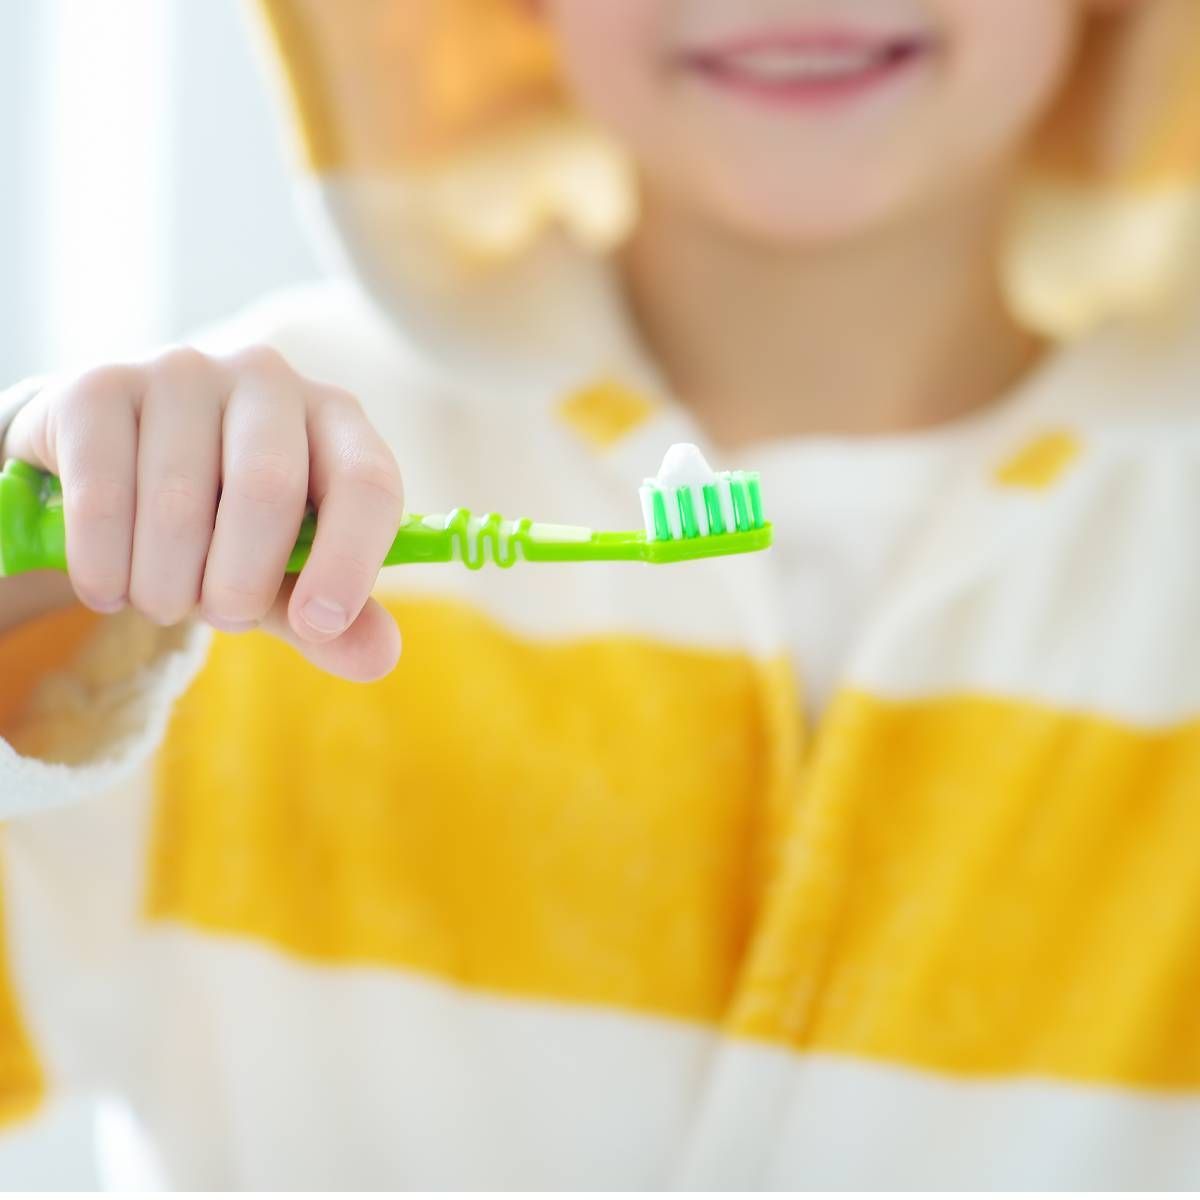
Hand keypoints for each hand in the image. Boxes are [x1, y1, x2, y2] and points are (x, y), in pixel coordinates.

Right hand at [1, 346, 403, 680]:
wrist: (113, 472)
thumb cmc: (224, 529)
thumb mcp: (287, 579)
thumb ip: (335, 620)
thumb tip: (380, 657)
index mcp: (335, 419)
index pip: (368, 481)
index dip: (349, 559)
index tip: (319, 624)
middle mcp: (266, 378)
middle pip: (268, 488)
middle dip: (241, 582)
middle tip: (223, 617)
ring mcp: (180, 371)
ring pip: (177, 502)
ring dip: (166, 585)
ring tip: (161, 601)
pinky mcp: (96, 386)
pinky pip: (102, 495)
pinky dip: (104, 566)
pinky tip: (105, 589)